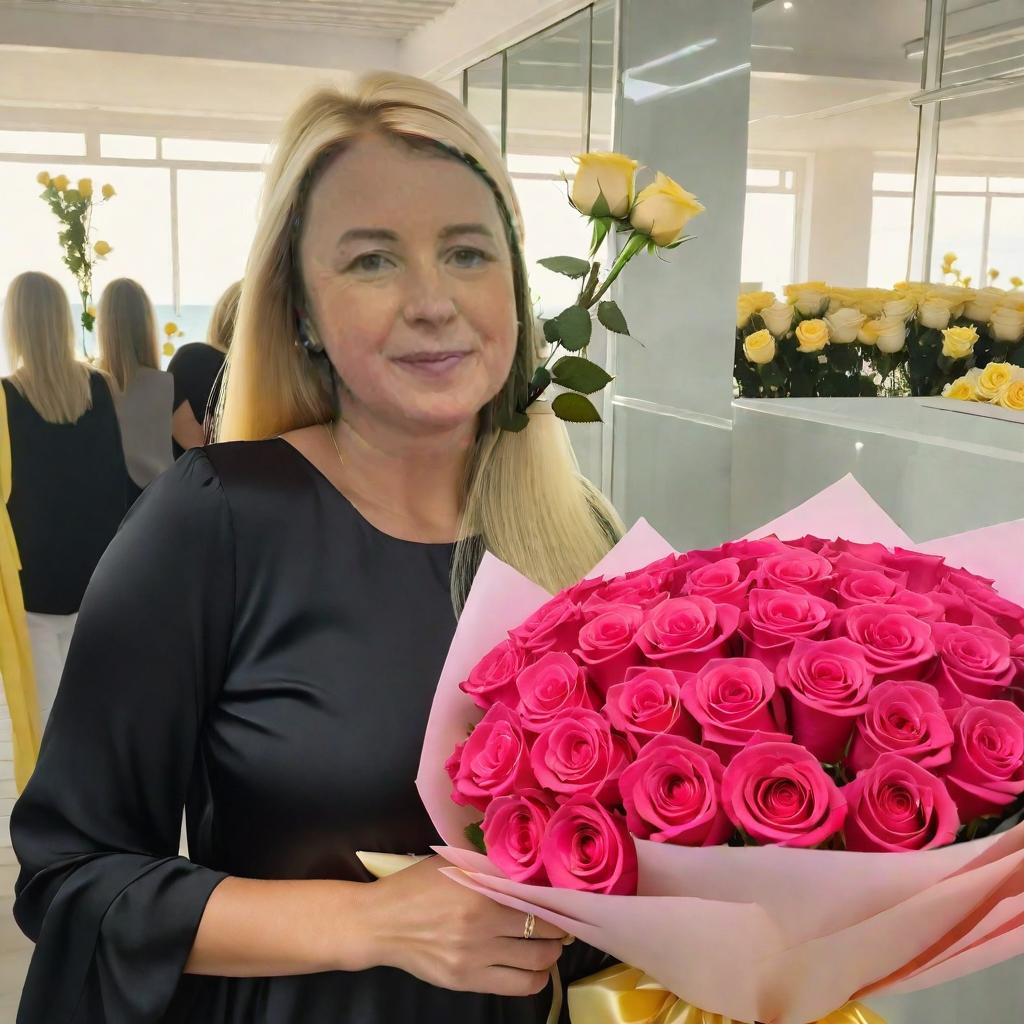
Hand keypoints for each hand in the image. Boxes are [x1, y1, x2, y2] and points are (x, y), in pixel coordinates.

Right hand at [359, 855, 565, 995]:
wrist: (381, 922)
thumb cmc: (418, 885)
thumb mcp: (454, 864)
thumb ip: (491, 865)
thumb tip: (532, 866)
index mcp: (480, 890)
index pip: (538, 899)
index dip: (558, 902)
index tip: (565, 900)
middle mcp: (482, 926)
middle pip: (545, 932)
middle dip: (560, 929)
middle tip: (562, 924)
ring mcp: (474, 958)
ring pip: (537, 963)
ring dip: (551, 955)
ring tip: (550, 946)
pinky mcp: (466, 981)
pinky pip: (517, 987)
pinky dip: (535, 978)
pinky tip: (534, 967)